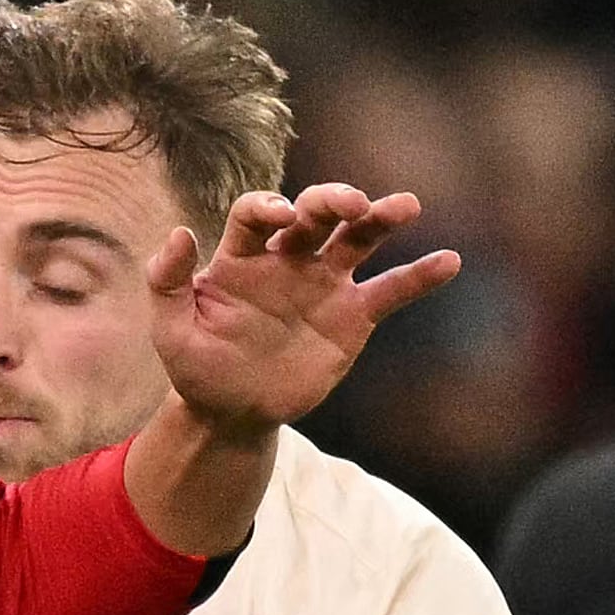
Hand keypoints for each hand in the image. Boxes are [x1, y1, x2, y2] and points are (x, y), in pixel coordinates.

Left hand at [149, 181, 462, 440]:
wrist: (230, 413)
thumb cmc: (197, 366)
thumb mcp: (169, 330)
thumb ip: (166, 281)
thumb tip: (179, 232)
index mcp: (242, 256)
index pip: (257, 214)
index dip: (268, 206)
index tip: (280, 214)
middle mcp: (287, 258)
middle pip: (315, 214)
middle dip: (333, 201)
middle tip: (352, 203)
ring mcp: (323, 284)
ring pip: (358, 239)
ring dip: (381, 219)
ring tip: (406, 206)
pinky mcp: (352, 316)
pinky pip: (389, 290)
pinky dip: (419, 276)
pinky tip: (448, 262)